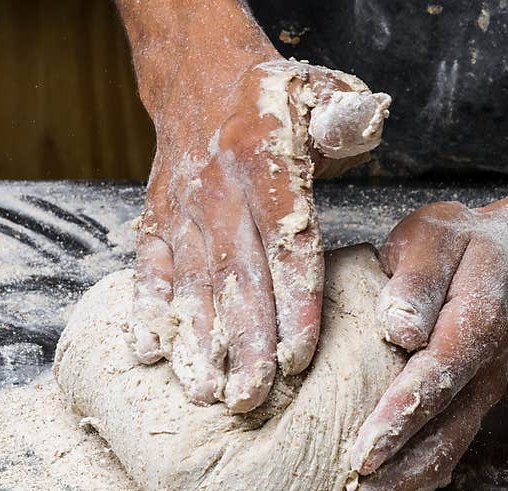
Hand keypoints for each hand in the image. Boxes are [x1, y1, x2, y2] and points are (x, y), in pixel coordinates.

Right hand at [131, 58, 389, 411]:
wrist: (198, 75)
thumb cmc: (273, 102)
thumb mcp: (318, 94)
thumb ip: (343, 116)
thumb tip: (362, 122)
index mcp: (265, 161)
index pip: (286, 243)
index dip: (293, 304)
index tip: (297, 358)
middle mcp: (217, 190)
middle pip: (236, 278)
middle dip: (244, 343)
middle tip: (250, 399)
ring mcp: (180, 208)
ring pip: (189, 284)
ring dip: (194, 341)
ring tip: (203, 392)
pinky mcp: (154, 219)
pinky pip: (146, 270)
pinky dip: (145, 311)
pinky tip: (148, 353)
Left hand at [330, 201, 507, 490]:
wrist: (505, 257)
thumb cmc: (458, 245)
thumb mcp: (435, 236)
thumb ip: (417, 277)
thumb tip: (399, 326)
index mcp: (477, 321)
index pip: (439, 375)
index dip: (402, 417)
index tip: (363, 453)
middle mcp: (485, 370)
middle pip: (442, 434)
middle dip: (394, 479)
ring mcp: (479, 395)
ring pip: (443, 455)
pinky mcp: (466, 408)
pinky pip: (442, 454)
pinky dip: (410, 487)